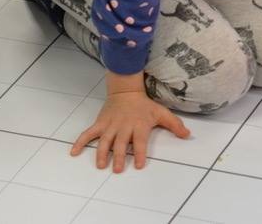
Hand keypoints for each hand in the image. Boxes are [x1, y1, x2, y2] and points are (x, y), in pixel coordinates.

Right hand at [71, 86, 189, 172]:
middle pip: (120, 143)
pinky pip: (88, 133)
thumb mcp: (161, 112)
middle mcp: (124, 126)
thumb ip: (174, 124)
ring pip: (104, 140)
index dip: (139, 153)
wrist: (126, 91)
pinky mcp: (100, 123)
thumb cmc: (144, 105)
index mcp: (139, 125)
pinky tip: (74, 152)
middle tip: (117, 170)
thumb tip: (187, 135)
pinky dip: (80, 142)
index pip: (140, 141)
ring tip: (101, 165)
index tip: (138, 165)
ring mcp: (110, 125)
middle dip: (118, 157)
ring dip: (102, 153)